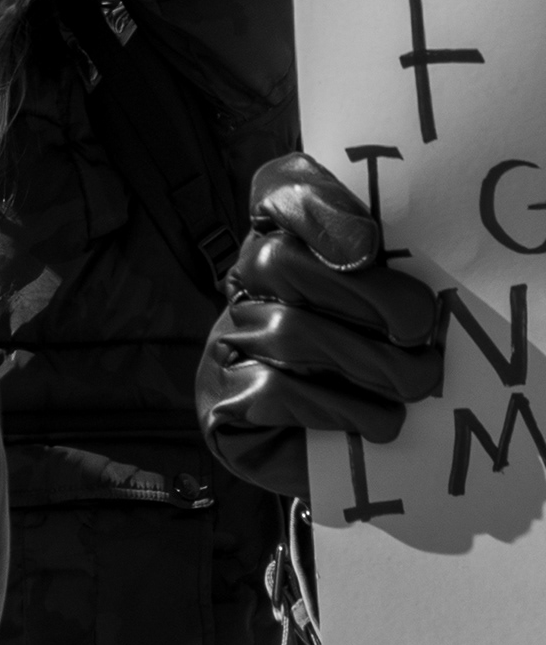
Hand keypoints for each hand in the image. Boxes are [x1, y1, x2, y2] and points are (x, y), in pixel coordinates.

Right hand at [198, 152, 447, 499]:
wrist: (338, 452)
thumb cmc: (378, 371)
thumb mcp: (396, 313)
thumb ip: (391, 267)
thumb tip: (363, 247)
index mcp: (289, 243)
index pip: (280, 193)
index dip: (313, 205)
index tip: (366, 243)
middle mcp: (245, 284)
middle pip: (279, 260)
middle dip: (367, 300)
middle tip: (421, 338)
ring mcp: (226, 340)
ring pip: (288, 332)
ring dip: (371, 368)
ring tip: (413, 387)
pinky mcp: (223, 399)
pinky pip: (275, 391)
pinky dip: (340, 409)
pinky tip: (373, 421)